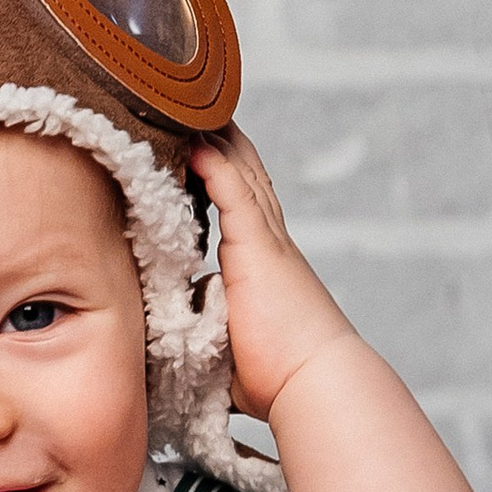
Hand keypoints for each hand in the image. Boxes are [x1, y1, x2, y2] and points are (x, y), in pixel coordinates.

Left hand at [187, 128, 361, 423]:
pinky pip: (235, 194)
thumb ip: (207, 329)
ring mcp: (267, 245)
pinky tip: (197, 140)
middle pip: (247, 177)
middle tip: (199, 110)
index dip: (227, 175)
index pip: (245, 207)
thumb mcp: (232, 346)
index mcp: (268, 266)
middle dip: (225, 143)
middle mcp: (272, 246)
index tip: (206, 150)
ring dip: (219, 141)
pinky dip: (216, 164)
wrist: (315, 384)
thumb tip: (177, 334)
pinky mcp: (259, 250)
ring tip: (193, 108)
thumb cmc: (279, 380)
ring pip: (242, 175)